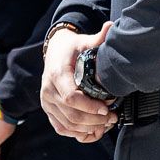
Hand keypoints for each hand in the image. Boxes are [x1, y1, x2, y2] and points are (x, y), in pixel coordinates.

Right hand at [40, 22, 116, 141]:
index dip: (89, 107)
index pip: (71, 97)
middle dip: (94, 120)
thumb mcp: (84, 41)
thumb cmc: (72, 48)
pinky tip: (93, 130)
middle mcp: (48, 90)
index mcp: (56, 74)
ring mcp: (47, 102)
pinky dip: (78, 132)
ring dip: (88, 128)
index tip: (107, 109)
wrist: (54, 52)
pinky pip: (61, 128)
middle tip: (112, 118)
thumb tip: (111, 26)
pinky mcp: (48, 110)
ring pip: (67, 125)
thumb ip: (98, 38)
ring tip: (106, 124)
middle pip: (70, 114)